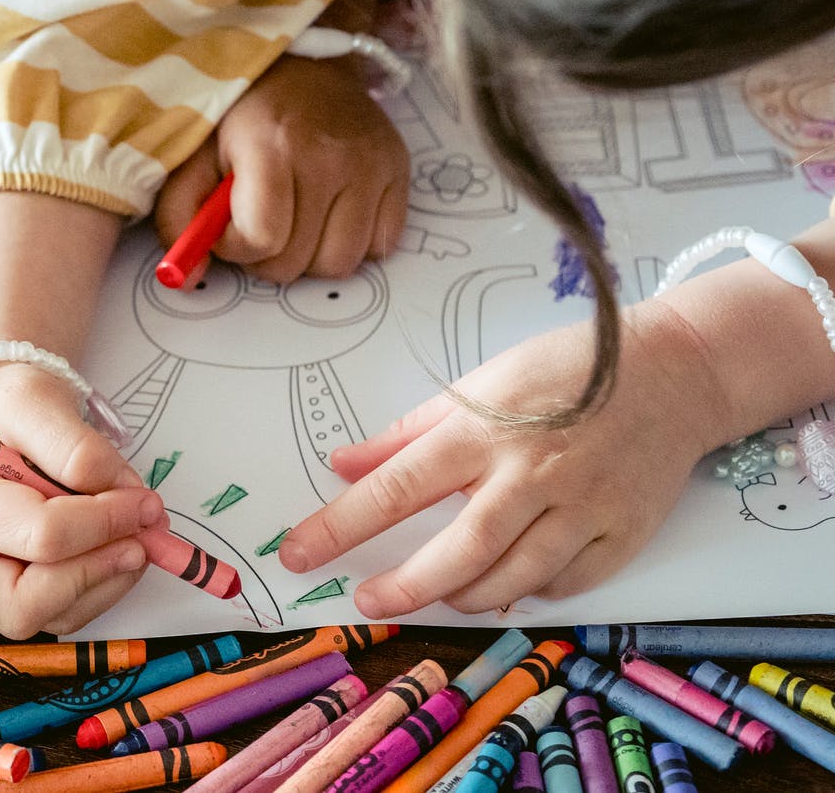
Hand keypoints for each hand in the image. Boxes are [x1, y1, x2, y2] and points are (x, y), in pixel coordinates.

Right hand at [0, 362, 162, 638]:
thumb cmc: (3, 407)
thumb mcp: (33, 396)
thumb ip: (76, 446)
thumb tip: (123, 498)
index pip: (37, 535)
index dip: (104, 524)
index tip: (147, 504)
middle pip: (27, 602)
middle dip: (99, 569)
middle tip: (144, 537)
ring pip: (46, 618)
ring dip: (104, 582)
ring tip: (132, 538)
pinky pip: (56, 618)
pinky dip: (95, 590)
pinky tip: (109, 552)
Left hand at [156, 54, 407, 282]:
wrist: (303, 67)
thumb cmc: (241, 115)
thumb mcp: (192, 156)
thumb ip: (179, 217)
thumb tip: (188, 276)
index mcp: (272, 147)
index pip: (262, 240)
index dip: (236, 247)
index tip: (228, 225)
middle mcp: (329, 157)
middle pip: (298, 262)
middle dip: (268, 256)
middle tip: (260, 222)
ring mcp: (371, 165)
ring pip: (340, 264)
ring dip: (311, 256)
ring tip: (295, 220)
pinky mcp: (399, 171)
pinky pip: (381, 246)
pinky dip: (353, 242)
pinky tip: (331, 213)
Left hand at [279, 299, 733, 615]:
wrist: (674, 373)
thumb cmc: (566, 372)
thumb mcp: (478, 385)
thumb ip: (407, 432)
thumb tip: (343, 465)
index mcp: (484, 430)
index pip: (397, 486)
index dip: (341, 525)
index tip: (298, 553)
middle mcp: (532, 473)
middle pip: (459, 551)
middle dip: (406, 586)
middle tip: (369, 601)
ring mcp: (583, 507)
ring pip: (512, 579)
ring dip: (464, 595)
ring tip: (437, 593)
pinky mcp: (623, 533)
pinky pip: (566, 583)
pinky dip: (530, 591)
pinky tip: (507, 583)